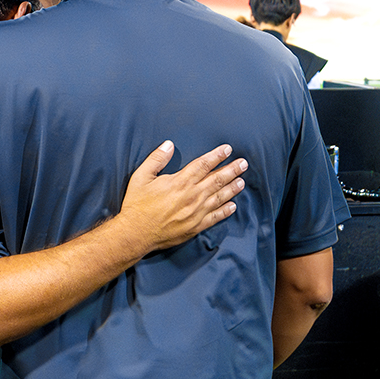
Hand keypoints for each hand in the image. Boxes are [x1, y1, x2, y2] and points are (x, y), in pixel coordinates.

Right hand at [119, 141, 246, 250]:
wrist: (136, 233)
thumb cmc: (137, 204)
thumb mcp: (141, 177)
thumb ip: (156, 159)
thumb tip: (169, 145)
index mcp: (180, 182)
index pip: (203, 165)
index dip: (217, 156)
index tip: (227, 149)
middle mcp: (192, 196)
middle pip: (217, 180)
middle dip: (231, 170)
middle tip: (243, 163)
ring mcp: (196, 213)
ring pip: (219, 197)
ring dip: (232, 188)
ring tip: (242, 181)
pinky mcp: (195, 227)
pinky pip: (215, 217)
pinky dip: (225, 211)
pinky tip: (233, 206)